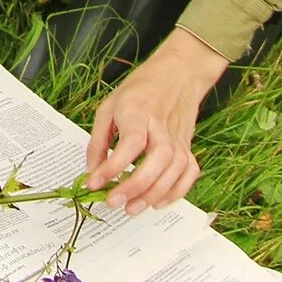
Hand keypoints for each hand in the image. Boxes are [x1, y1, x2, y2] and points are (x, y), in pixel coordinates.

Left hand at [83, 29, 230, 213]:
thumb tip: (92, 169)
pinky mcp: (189, 146)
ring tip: (132, 208)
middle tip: (114, 202)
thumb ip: (98, 139)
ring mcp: (179, 138)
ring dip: (154, 194)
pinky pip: (189, 173)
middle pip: (156, 160)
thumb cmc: (141, 89)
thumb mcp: (109, 106)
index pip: (130, 143)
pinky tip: (158, 201)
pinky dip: (177, 191)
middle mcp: (161, 127)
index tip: (94, 183)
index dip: (112, 166)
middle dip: (135, 186)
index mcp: (137, 112)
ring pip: (174, 170)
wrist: (179, 73)